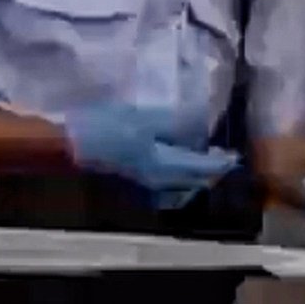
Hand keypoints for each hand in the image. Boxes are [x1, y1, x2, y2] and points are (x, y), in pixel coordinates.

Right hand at [58, 103, 239, 208]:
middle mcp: (160, 182)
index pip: (204, 169)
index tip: (235, 155)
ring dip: (196, 174)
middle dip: (212, 170)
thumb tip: (202, 125)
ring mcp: (146, 184)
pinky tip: (177, 161)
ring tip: (205, 159)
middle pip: (196, 181)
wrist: (69, 144)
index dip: (222, 162)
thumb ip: (177, 123)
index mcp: (165, 166)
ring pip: (182, 184)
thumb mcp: (145, 119)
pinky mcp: (135, 181)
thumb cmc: (105, 127)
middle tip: (225, 157)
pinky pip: (168, 182)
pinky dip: (180, 174)